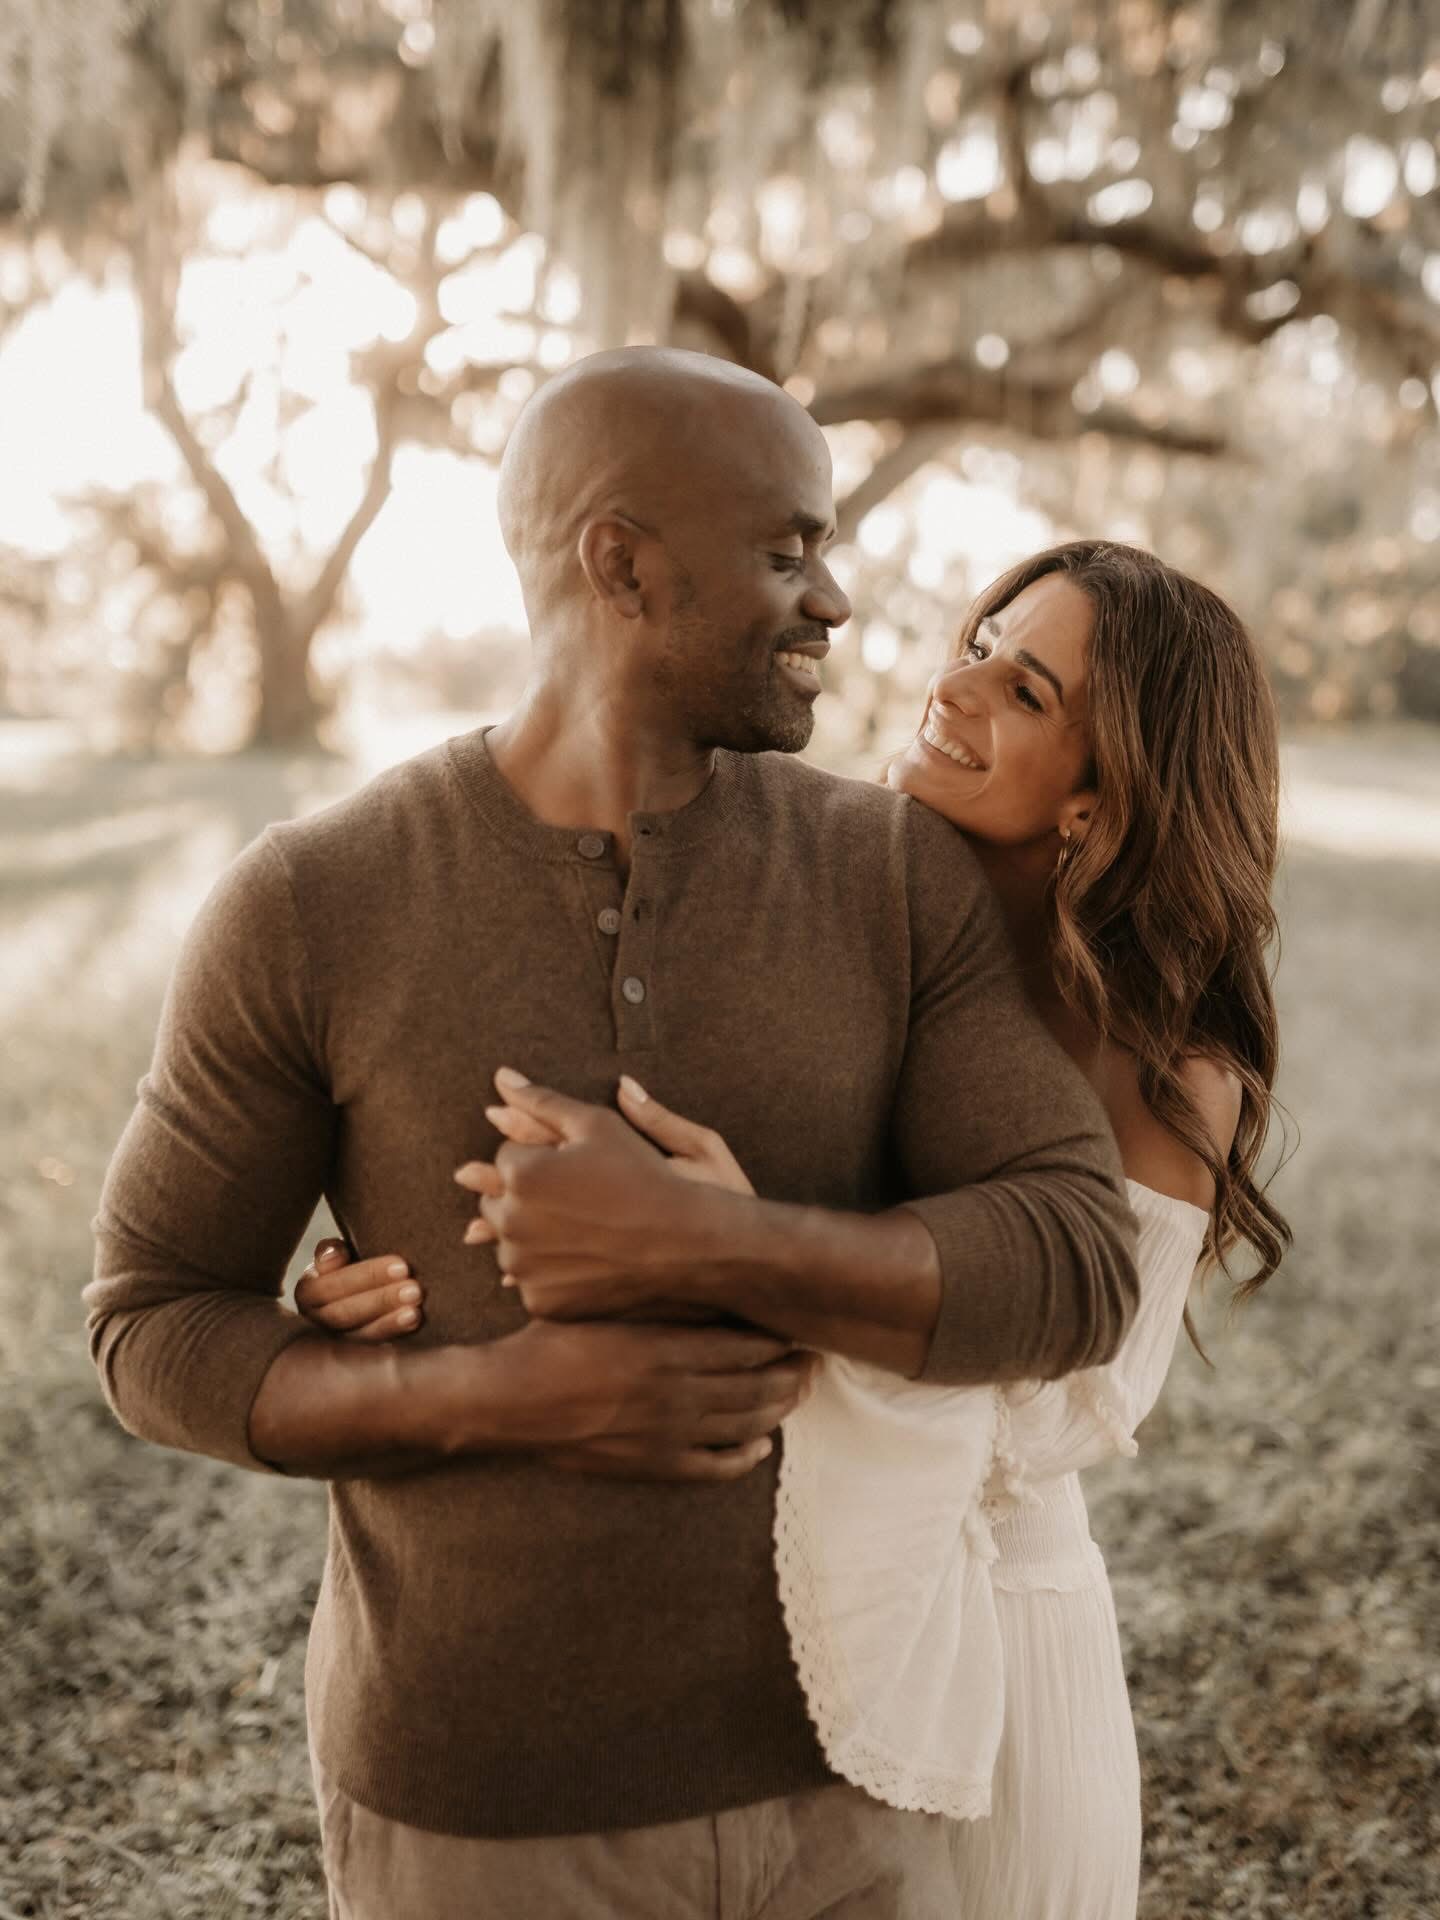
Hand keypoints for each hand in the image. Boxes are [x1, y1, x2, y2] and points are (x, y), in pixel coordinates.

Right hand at [294, 1238, 423, 1341]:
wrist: (357, 1294)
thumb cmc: (350, 1268)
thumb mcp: (337, 1256)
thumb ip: (331, 1252)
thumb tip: (334, 1254)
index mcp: (307, 1293)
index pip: (331, 1285)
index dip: (367, 1276)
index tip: (402, 1266)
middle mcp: (316, 1322)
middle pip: (344, 1314)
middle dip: (381, 1300)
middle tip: (415, 1290)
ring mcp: (335, 1344)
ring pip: (359, 1338)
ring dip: (389, 1324)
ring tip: (415, 1312)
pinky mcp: (356, 1358)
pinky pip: (374, 1353)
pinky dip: (395, 1338)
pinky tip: (415, 1325)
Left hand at [454, 1068, 736, 1319]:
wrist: (690, 1246)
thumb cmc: (646, 1177)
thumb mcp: (598, 1125)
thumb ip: (542, 1101)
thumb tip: (501, 1078)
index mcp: (521, 1174)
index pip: (507, 1155)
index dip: (546, 1158)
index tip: (582, 1168)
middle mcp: (512, 1224)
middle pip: (498, 1200)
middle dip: (530, 1195)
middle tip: (582, 1198)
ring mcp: (524, 1270)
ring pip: (510, 1243)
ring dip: (535, 1234)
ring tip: (586, 1227)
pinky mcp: (542, 1304)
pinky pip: (528, 1282)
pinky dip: (549, 1272)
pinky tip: (586, 1258)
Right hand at [479, 1317, 817, 1482]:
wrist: (508, 1401)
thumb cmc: (551, 1342)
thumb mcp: (608, 1306)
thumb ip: (661, 1303)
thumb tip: (714, 1292)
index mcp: (665, 1348)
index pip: (747, 1346)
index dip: (780, 1340)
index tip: (798, 1328)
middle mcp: (675, 1394)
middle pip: (758, 1386)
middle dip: (792, 1374)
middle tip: (812, 1360)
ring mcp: (667, 1435)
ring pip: (745, 1425)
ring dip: (779, 1409)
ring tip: (796, 1393)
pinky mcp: (652, 1466)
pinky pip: (716, 1467)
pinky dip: (746, 1455)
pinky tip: (760, 1444)